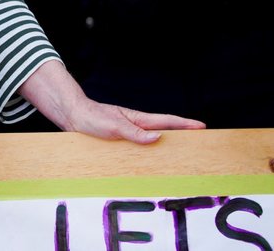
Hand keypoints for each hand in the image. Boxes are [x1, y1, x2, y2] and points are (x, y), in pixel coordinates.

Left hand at [19, 60, 204, 143]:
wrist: (72, 116)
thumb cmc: (91, 118)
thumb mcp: (113, 126)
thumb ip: (134, 132)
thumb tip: (157, 138)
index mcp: (137, 119)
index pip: (165, 122)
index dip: (184, 124)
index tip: (202, 126)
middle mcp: (135, 125)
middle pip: (163, 130)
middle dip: (181, 134)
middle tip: (200, 142)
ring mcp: (128, 131)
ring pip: (152, 138)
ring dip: (167, 143)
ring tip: (183, 153)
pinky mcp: (119, 139)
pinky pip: (139, 146)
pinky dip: (150, 150)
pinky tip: (152, 158)